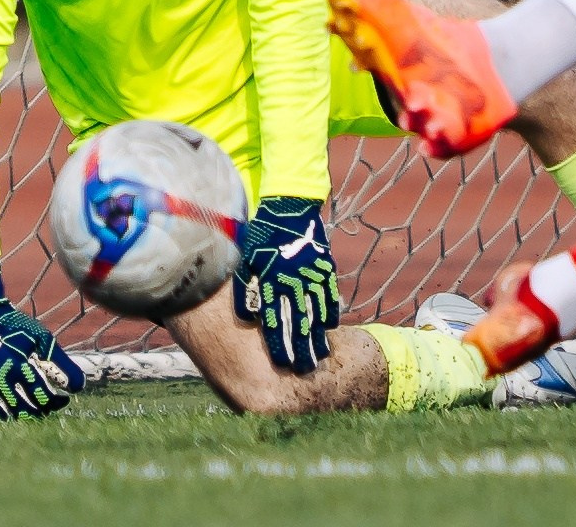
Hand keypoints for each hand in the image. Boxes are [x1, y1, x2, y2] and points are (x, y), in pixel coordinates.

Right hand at [0, 263, 84, 420]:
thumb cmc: (15, 326)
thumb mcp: (41, 338)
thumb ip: (61, 363)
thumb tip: (79, 387)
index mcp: (17, 364)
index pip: (40, 395)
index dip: (55, 402)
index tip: (64, 400)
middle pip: (20, 409)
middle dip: (38, 413)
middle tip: (48, 410)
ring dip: (16, 419)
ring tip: (30, 415)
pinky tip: (4, 415)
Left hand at [232, 196, 340, 371]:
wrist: (288, 206)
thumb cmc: (261, 235)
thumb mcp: (246, 260)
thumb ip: (245, 290)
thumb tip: (248, 319)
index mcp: (270, 279)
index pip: (274, 320)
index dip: (279, 344)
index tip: (282, 365)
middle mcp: (292, 279)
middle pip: (298, 321)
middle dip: (302, 348)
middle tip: (305, 370)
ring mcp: (312, 272)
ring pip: (316, 310)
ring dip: (319, 335)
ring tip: (320, 355)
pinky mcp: (325, 264)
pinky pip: (329, 293)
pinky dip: (330, 310)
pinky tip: (330, 327)